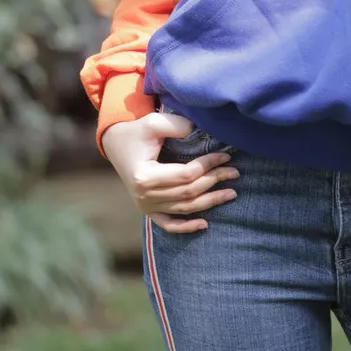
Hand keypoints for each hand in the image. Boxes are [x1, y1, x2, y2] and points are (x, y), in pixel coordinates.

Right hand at [101, 112, 240, 233]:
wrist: (115, 144)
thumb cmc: (135, 132)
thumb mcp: (153, 123)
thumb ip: (177, 126)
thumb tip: (202, 132)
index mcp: (145, 176)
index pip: (186, 175)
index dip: (208, 165)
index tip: (226, 156)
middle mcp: (144, 196)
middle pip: (188, 192)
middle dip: (214, 181)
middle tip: (235, 172)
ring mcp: (145, 206)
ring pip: (184, 208)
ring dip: (209, 202)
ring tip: (231, 193)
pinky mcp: (147, 210)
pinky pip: (168, 224)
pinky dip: (186, 227)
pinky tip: (205, 224)